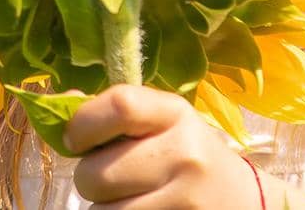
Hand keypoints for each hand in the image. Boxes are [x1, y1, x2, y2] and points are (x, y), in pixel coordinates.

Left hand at [62, 83, 260, 208]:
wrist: (245, 201)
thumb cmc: (189, 155)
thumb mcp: (164, 124)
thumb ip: (115, 114)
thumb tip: (59, 104)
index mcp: (176, 114)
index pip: (119, 105)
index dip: (82, 124)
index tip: (76, 139)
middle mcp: (184, 154)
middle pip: (95, 173)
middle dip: (90, 179)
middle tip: (111, 178)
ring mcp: (184, 200)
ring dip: (104, 208)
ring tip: (131, 198)